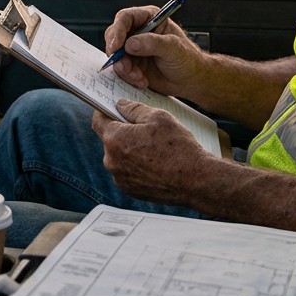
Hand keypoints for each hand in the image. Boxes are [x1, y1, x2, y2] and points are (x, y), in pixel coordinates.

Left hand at [92, 99, 209, 204]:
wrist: (196, 181)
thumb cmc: (179, 148)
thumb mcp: (158, 117)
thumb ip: (134, 109)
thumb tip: (120, 105)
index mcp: (115, 140)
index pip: (98, 120)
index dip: (105, 111)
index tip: (113, 108)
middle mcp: (112, 161)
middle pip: (109, 139)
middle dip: (122, 131)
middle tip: (144, 129)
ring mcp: (120, 178)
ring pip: (119, 157)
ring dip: (129, 150)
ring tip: (153, 148)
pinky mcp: (130, 190)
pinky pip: (127, 172)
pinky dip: (135, 165)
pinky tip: (155, 162)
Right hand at [104, 5, 203, 95]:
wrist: (190, 80)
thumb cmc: (188, 59)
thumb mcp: (174, 48)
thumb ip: (153, 44)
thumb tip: (130, 44)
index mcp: (150, 18)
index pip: (126, 18)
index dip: (117, 31)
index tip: (115, 46)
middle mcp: (138, 31)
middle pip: (115, 36)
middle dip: (117, 54)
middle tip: (124, 67)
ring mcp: (134, 48)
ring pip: (116, 55)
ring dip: (124, 69)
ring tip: (138, 77)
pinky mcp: (132, 63)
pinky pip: (121, 69)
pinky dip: (128, 77)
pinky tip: (142, 81)